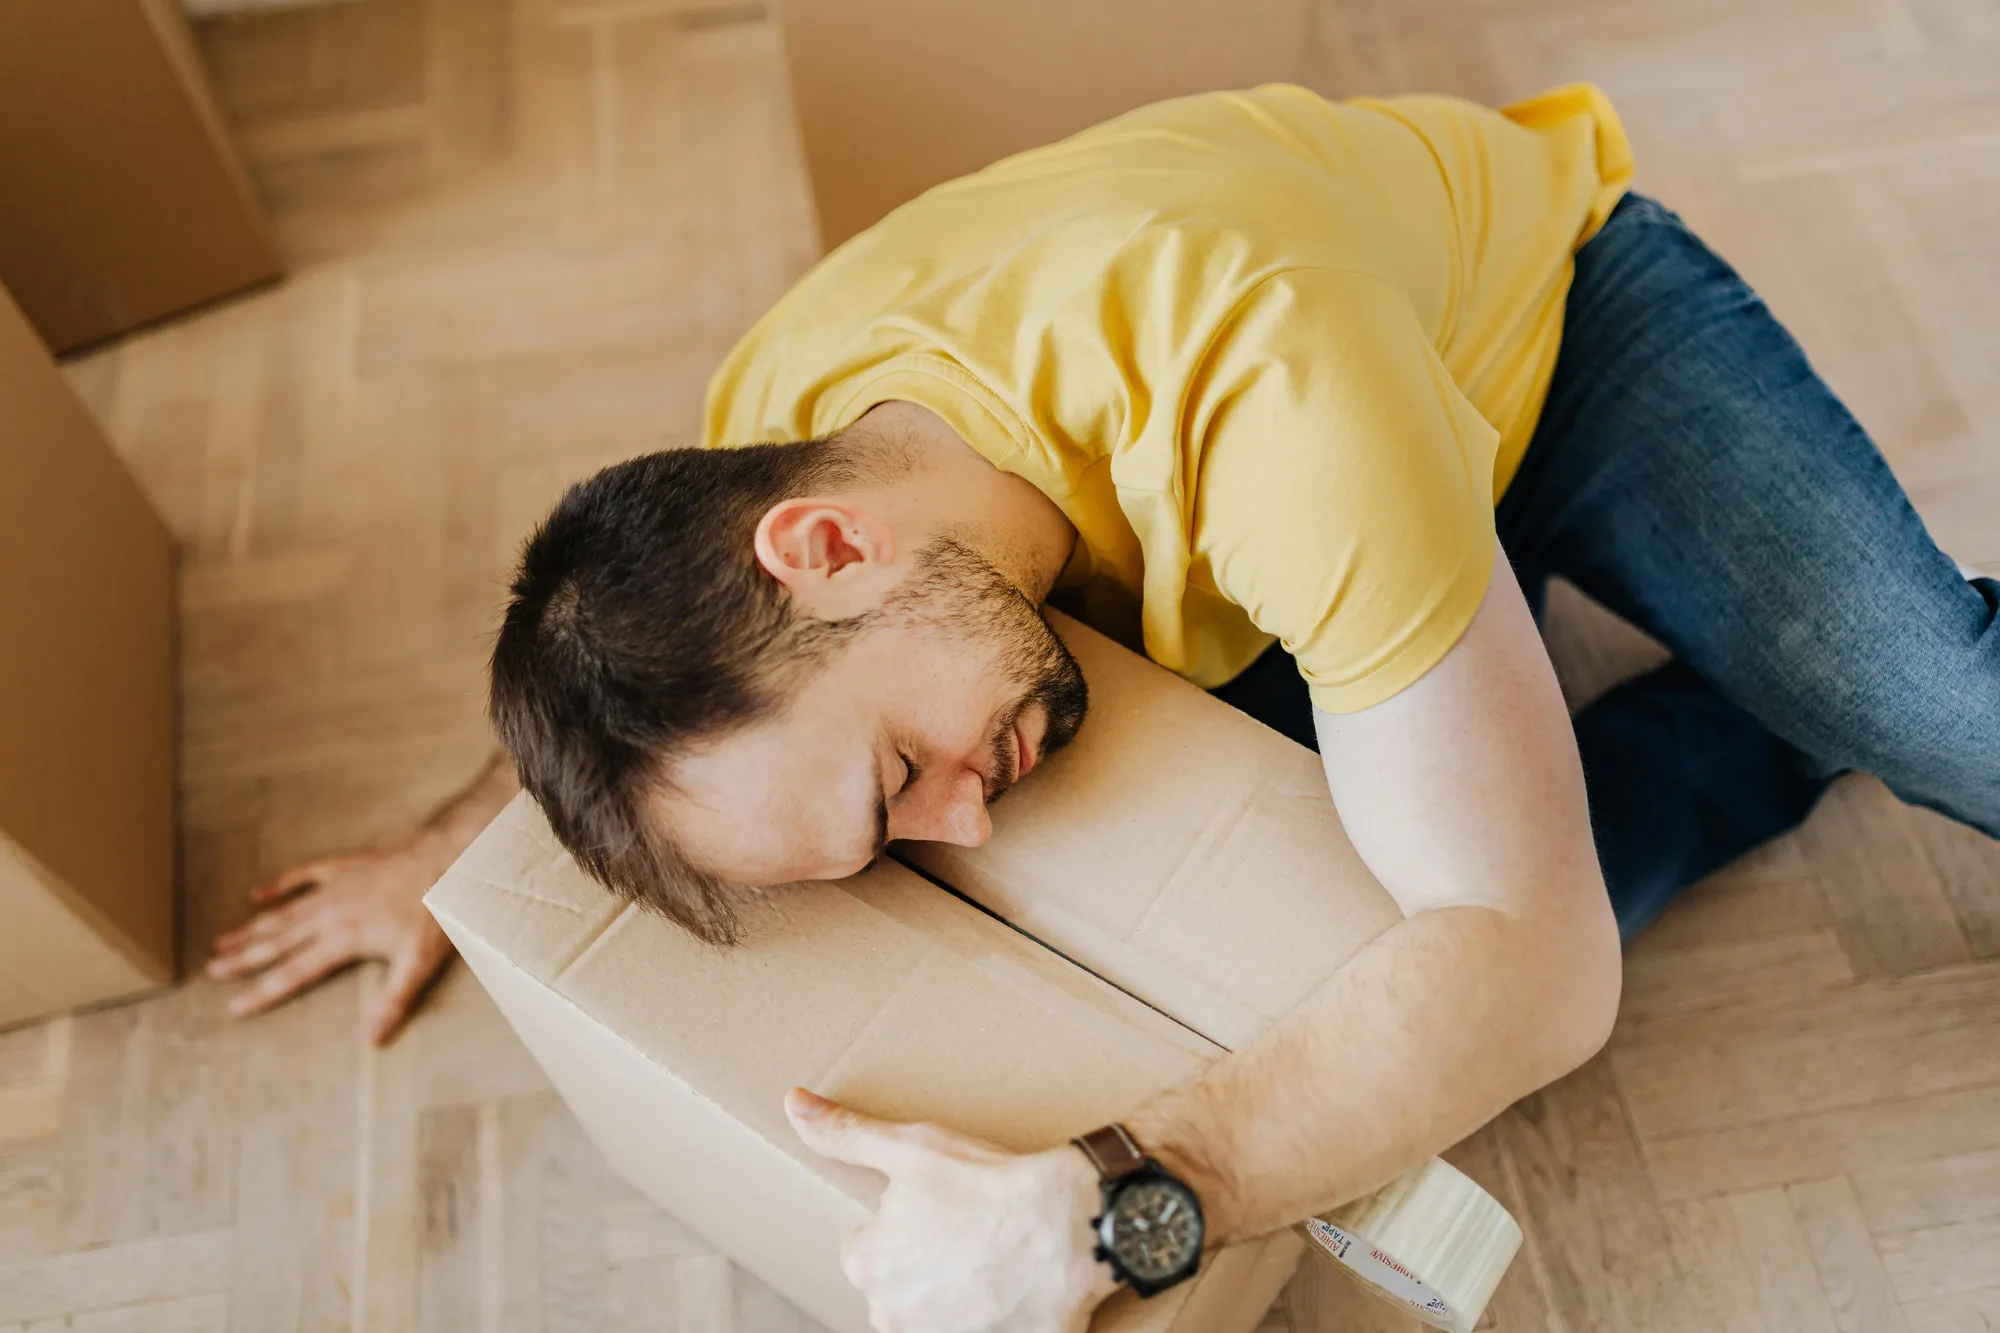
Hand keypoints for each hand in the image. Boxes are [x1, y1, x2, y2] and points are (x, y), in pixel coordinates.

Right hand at [206, 838, 456, 1043]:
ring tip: (221, 941)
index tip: (233, 1007)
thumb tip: (372, 1040)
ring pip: (282, 912)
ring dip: (251, 928)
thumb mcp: (420, 963)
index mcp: (343, 940)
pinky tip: (258, 893)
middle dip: (243, 958)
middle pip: (277, 941)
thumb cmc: (435, 912)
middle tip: (212, 970)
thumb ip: (393, 1002)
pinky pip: (302, 875)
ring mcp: (334, 887)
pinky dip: (279, 885)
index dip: (262, 992)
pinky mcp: (344, 866)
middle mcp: (329, 914)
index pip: (294, 973)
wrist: (446, 857)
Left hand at [785, 1088, 1117, 1332]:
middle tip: (973, 1226)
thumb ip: (846, 1134)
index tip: (943, 1204)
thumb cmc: (989, 1185)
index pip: (868, 1243)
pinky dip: (988, 1314)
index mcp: (867, 1264)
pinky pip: (976, 1331)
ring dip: (956, 1289)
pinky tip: (1012, 1287)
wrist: (1070, 1225)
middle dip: (927, 1258)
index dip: (906, 1219)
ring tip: (996, 1255)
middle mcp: (891, 1315)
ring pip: (934, 1309)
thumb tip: (793, 1103)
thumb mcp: (911, 1148)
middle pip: (900, 1280)